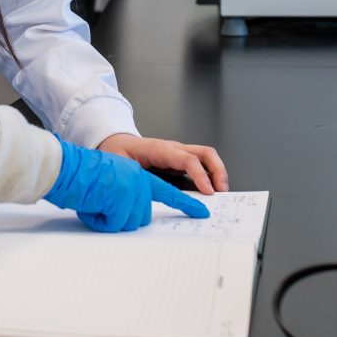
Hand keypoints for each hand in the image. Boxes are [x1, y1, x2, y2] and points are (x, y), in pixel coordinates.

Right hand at [44, 137, 208, 231]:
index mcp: (136, 174)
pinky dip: (100, 221)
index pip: (166, 190)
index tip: (203, 212)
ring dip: (109, 219)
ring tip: (94, 202)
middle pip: (140, 217)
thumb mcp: (108, 182)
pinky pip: (114, 224)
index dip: (185, 204)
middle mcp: (138, 179)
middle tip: (100, 204)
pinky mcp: (123, 197)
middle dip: (120, 218)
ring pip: (128, 222)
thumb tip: (126, 216)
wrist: (65, 167)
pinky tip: (91, 204)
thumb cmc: (79, 176)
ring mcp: (131, 188)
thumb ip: (124, 194)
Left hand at [97, 133, 228, 194]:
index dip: (200, 175)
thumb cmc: (118, 152)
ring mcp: (179, 153)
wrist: (115, 143)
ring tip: (220, 193)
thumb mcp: (121, 164)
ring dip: (217, 173)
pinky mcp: (180, 161)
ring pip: (206, 157)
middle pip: (205, 153)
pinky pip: (201, 164)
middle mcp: (173, 149)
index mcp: (159, 149)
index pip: (186, 159)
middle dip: (217, 171)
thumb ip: (132, 176)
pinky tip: (209, 190)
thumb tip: (144, 191)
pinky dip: (210, 176)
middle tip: (221, 192)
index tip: (208, 191)